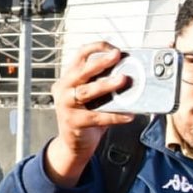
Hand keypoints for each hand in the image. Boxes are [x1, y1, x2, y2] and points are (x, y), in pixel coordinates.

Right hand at [46, 42, 136, 185]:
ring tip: (123, 80)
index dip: (96, 48)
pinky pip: (97, 117)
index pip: (79, 55)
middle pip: (82, 71)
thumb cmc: (86, 115)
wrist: (73, 144)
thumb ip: (102, 83)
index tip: (113, 48)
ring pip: (87, 91)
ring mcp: (66, 105)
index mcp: (68, 78)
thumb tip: (128, 72)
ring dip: (106, 84)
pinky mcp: (73, 122)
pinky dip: (115, 115)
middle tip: (117, 56)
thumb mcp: (91, 96)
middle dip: (101, 61)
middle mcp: (64, 88)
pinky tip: (129, 115)